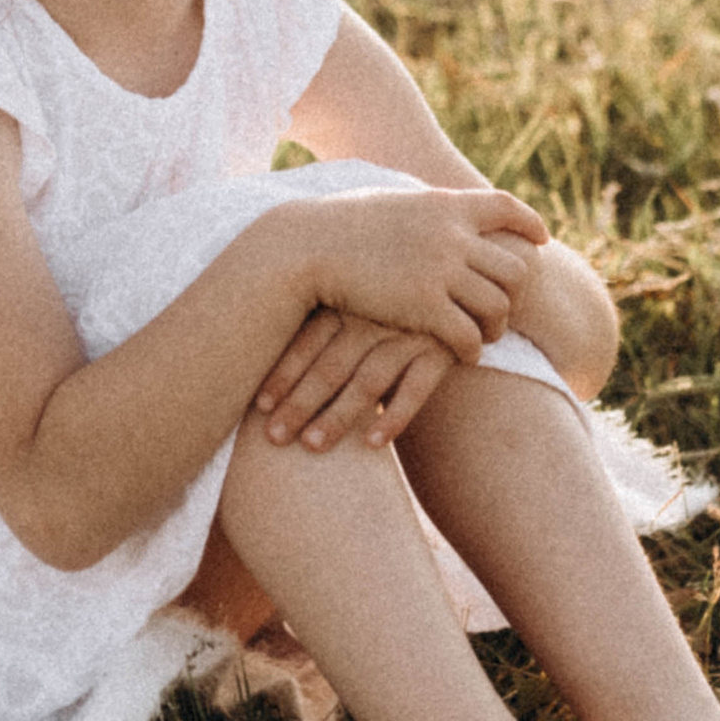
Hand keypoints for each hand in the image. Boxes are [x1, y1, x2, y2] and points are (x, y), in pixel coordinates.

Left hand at [253, 309, 465, 450]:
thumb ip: (323, 315)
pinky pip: (417, 388)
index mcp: (348, 298)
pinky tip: (372, 445)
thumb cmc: (391, 293)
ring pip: (368, 380)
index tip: (259, 407)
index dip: (282, 374)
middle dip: (300, 404)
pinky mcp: (442, 349)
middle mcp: (375, 314)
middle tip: (275, 438)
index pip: (307, 340)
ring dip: (339, 416)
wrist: (460, 273)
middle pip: (331, 365)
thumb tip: (261, 349)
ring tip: (312, 447)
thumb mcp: (358, 293)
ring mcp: (409, 331)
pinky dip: (395, 418)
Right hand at [286, 186, 541, 358]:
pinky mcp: (425, 306)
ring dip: (497, 325)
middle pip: (513, 266)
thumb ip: (422, 206)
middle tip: (507, 308)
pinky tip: (464, 354)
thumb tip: (435, 202)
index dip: (528, 221)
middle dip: (516, 291)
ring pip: (498, 305)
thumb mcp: (390, 201)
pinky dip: (472, 347)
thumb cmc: (339, 225)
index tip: (541, 238)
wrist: (306, 247)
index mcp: (444, 204)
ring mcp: (441, 270)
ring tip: (485, 335)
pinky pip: (469, 334)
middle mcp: (452, 235)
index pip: (505, 206)